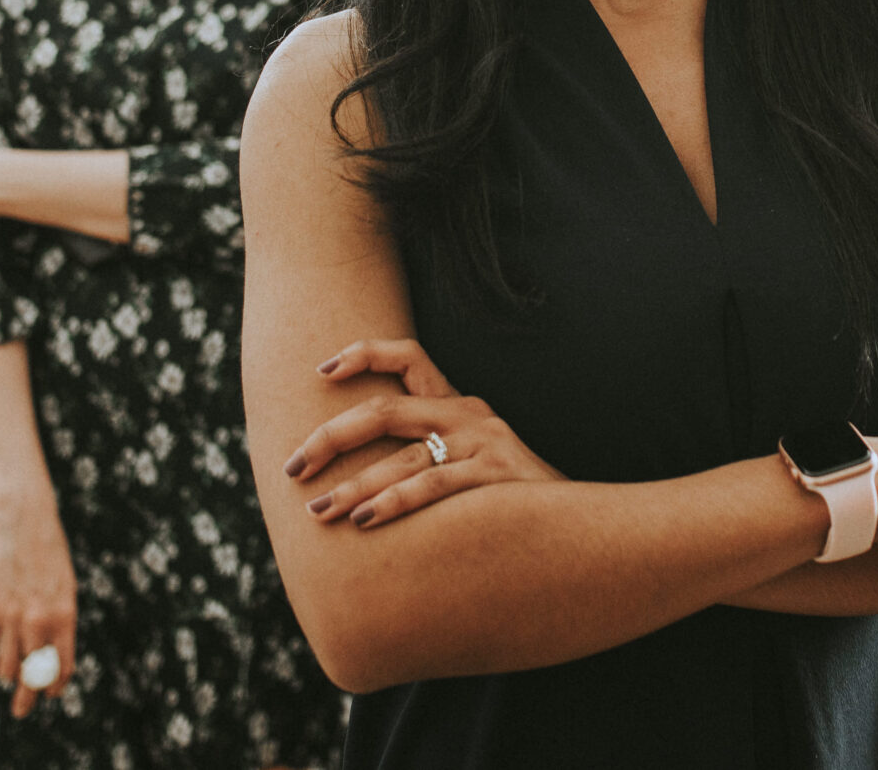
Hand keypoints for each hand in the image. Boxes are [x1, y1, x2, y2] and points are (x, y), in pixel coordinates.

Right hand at [0, 499, 76, 719]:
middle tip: (21, 711)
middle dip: (27, 699)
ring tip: (8, 673)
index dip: (56, 687)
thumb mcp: (65, 591)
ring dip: (7, 676)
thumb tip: (51, 664)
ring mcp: (12, 617)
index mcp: (64, 616)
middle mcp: (39, 620)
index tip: (50, 695)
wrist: (24, 526)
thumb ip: (59, 625)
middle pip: (33, 676)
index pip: (62, 666)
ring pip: (7, 668)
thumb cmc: (49, 560)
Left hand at [283, 339, 563, 529]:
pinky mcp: (494, 476)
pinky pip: (433, 485)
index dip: (364, 353)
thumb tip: (362, 478)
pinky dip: (394, 503)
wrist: (585, 524)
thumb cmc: (515, 500)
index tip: (321, 370)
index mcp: (460, 405)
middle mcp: (469, 414)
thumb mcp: (472, 463)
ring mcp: (483, 443)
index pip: (410, 357)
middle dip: (331, 436)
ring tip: (317, 511)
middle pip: (386, 409)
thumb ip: (427, 458)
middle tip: (292, 467)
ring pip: (402, 456)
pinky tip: (363, 522)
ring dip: (353, 485)